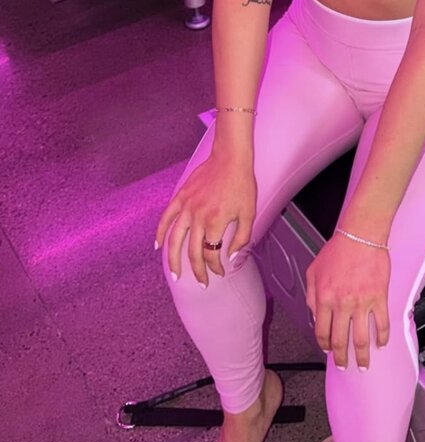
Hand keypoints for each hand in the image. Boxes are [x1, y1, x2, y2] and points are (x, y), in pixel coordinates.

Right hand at [155, 148, 255, 285]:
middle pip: (194, 252)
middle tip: (201, 283)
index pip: (212, 254)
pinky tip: (158, 246)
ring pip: (175, 240)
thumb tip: (230, 256)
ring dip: (173, 260)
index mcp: (216, 223)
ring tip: (175, 275)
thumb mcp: (249, 213)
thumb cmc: (242, 184)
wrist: (230, 158)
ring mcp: (187, 207)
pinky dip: (160, 232)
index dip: (215, 267)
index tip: (220, 271)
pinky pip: (166, 218)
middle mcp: (199, 218)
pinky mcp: (181, 197)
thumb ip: (241, 238)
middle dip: (197, 271)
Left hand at [306, 234, 390, 369]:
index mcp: (324, 299)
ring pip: (361, 338)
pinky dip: (382, 337)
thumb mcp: (314, 270)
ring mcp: (361, 303)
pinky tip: (381, 344)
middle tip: (344, 365)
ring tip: (363, 365)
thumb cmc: (338, 249)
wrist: (360, 235)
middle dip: (341, 358)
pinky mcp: (379, 298)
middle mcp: (341, 304)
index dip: (324, 345)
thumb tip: (314, 314)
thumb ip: (311, 294)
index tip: (328, 351)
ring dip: (362, 356)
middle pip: (340, 341)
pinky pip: (381, 323)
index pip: (322, 332)